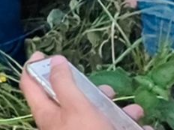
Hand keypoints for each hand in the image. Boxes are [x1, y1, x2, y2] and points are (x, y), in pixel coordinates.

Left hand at [20, 54, 150, 129]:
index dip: (33, 66)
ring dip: (117, 109)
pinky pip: (113, 127)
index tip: (43, 52)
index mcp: (47, 113)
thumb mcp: (75, 106)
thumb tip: (53, 60)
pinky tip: (142, 125)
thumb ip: (63, 82)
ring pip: (97, 114)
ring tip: (134, 110)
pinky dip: (127, 125)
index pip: (30, 85)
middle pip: (69, 98)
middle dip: (90, 89)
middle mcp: (60, 123)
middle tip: (105, 88)